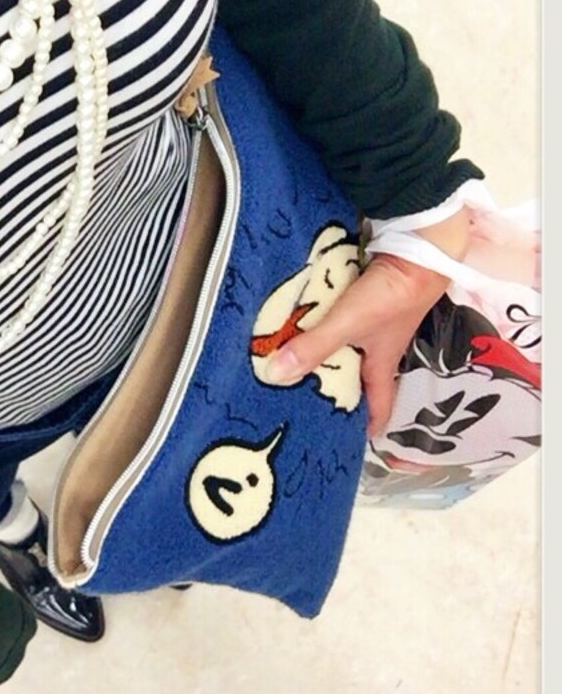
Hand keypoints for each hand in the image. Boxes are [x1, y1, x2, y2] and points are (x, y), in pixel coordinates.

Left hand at [262, 209, 469, 439]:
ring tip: (302, 364)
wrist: (419, 249)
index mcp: (382, 362)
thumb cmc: (390, 296)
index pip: (380, 403)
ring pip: (353, 346)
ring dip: (332, 355)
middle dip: (342, 390)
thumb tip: (274, 375)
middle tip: (315, 402)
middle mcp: (383, 345)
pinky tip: (309, 324)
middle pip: (362, 376)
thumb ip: (313, 348)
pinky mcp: (373, 295)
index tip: (358, 443)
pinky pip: (347, 319)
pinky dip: (330, 325)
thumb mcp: (348, 325)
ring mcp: (380, 319)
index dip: (371, 425)